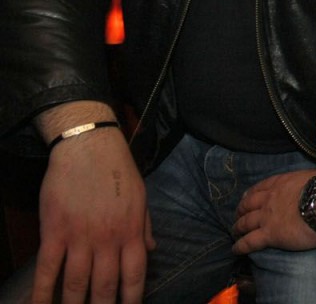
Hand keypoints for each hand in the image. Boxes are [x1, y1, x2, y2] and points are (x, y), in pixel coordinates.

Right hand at [34, 129, 153, 303]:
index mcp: (132, 232)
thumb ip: (144, 227)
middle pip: (105, 286)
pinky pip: (48, 269)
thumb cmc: (117, 171)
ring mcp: (80, 238)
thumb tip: (152, 251)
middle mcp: (108, 240)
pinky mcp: (54, 232)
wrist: (89, 148)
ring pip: (76, 284)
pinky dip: (42, 292)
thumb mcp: (140, 198)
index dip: (132, 299)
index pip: (135, 276)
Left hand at [232, 170, 315, 253]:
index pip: (258, 189)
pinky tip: (236, 250)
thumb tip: (308, 188)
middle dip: (240, 212)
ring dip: (237, 228)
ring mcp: (266, 217)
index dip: (249, 196)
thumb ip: (301, 184)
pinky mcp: (269, 234)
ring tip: (235, 233)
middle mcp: (268, 199)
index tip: (246, 200)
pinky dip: (240, 246)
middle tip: (238, 218)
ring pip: (244, 223)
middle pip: (247, 206)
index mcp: (279, 184)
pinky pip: (249, 241)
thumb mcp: (310, 178)